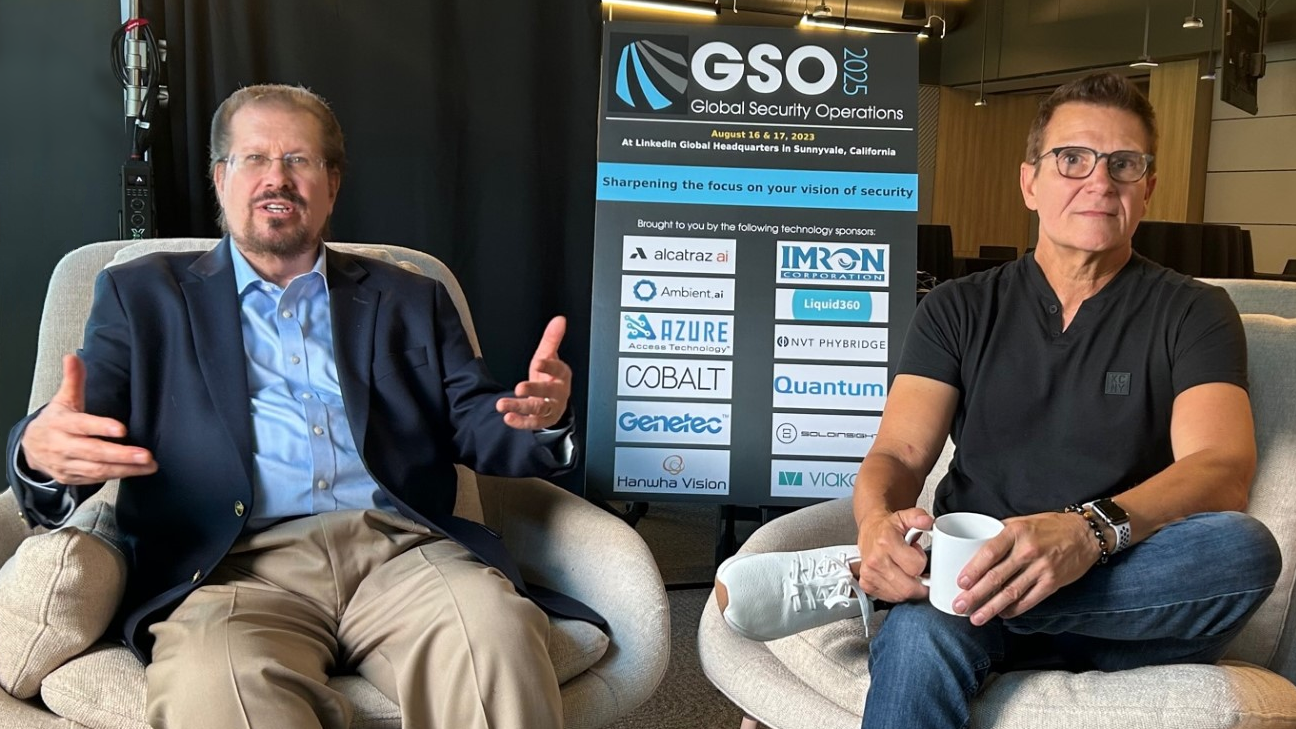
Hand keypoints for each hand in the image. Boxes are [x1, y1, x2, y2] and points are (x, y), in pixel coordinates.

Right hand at [20, 354, 156, 484]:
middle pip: (93, 452)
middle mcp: (63, 446)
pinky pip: (97, 480)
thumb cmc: (55, 421)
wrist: (31, 448)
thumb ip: (73, 380)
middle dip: (121, 455)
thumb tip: (73, 357)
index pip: (81, 425)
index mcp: (61, 424)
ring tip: (149, 465)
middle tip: (146, 454)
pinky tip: (136, 471)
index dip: (100, 427)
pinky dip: (117, 476)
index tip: (121, 428)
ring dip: (125, 469)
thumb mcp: (63, 399)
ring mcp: (67, 464)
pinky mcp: (73, 478)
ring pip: (97, 470)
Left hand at [496, 316, 571, 429]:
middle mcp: (559, 393)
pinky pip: (533, 423)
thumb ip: (552, 339)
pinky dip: (520, 422)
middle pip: (548, 391)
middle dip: (534, 390)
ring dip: (520, 407)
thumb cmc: (549, 375)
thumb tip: (560, 319)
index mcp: (562, 375)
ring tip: (501, 404)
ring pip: (538, 408)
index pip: (558, 369)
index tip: (538, 362)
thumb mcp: (548, 356)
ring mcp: (552, 408)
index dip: (549, 366)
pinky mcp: (543, 421)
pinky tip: (507, 417)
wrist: (554, 401)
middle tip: (519, 387)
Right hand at [855, 507, 934, 603]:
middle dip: (918, 581)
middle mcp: (875, 560)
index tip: (917, 555)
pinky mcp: (866, 584)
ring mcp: (869, 574)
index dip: (922, 562)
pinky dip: (898, 592)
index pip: (916, 567)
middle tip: (916, 570)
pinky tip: (897, 579)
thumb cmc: (888, 528)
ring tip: (905, 571)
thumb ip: (918, 517)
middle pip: (909, 587)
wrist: (870, 532)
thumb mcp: (905, 517)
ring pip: (901, 595)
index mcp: (886, 542)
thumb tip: (927, 521)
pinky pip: (891, 598)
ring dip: (908, 587)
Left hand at [954, 511, 1097, 624]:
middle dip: (975, 595)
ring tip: (976, 618)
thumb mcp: (1022, 521)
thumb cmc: (1050, 527)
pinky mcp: (1052, 583)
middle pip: (996, 577)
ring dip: (991, 608)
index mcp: (1016, 532)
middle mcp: (1028, 551)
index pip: (989, 553)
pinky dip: (1014, 610)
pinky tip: (1001, 615)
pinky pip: (1029, 600)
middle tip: (959, 606)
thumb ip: (1000, 533)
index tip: (960, 583)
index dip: (973, 570)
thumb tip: (972, 545)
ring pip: (1010, 593)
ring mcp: (1041, 569)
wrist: (1085, 534)